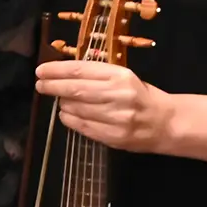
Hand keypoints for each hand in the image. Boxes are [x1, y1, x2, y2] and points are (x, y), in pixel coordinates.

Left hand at [36, 58, 176, 153]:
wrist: (166, 123)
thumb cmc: (140, 96)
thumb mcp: (123, 77)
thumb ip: (96, 75)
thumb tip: (61, 73)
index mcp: (120, 76)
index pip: (79, 70)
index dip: (56, 70)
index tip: (40, 71)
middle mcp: (118, 95)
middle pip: (75, 89)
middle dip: (52, 86)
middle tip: (40, 85)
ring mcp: (116, 117)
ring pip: (75, 108)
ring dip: (62, 104)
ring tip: (62, 100)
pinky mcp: (113, 136)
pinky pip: (81, 126)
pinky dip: (69, 119)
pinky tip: (67, 114)